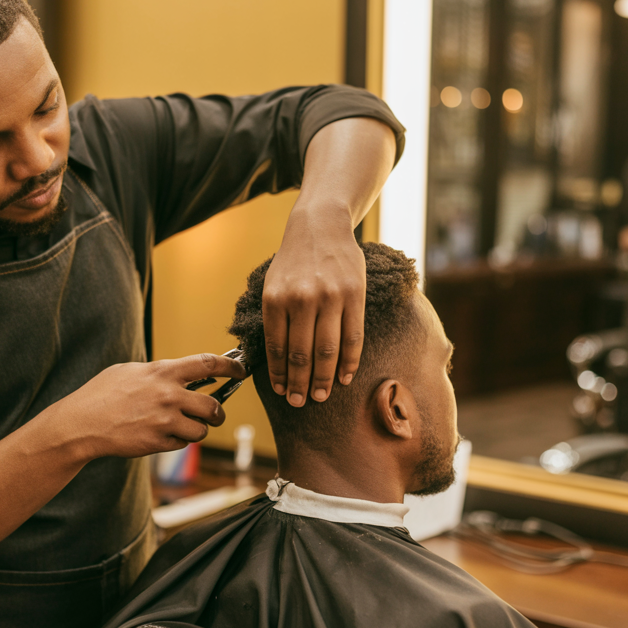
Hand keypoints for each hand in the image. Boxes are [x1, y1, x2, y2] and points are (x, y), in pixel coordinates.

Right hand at [47, 353, 247, 459]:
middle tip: (214, 414)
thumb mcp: (130, 371)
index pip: (209, 363)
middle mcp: (169, 395)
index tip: (241, 369)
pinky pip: (182, 444)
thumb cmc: (102, 394)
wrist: (81, 423)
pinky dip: (177, 441)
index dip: (231, 366)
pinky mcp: (158, 443)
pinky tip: (159, 435)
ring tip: (182, 427)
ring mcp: (165, 421)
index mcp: (163, 372)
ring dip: (197, 430)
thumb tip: (181, 373)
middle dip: (218, 412)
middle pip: (213, 406)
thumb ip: (158, 372)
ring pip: (202, 430)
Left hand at [262, 204, 365, 406]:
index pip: (276, 347)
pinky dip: (349, 362)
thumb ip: (274, 317)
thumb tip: (274, 358)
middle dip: (299, 383)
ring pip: (327, 350)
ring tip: (319, 396)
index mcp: (276, 298)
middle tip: (300, 402)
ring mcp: (330, 297)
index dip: (279, 374)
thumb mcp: (272, 284)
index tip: (282, 391)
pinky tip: (344, 377)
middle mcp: (301, 299)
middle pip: (301, 354)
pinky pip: (352, 338)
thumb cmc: (294, 260)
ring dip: (322, 379)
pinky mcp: (354, 296)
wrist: (321, 225)